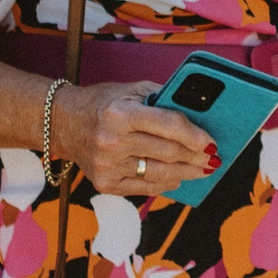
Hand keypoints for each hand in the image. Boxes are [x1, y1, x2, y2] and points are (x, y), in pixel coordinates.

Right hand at [63, 82, 215, 196]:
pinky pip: (144, 187)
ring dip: (187, 173)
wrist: (64, 123)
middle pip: (168, 153)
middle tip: (213, 158)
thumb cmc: (105, 103)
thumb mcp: (134, 90)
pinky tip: (178, 177)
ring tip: (202, 170)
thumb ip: (165, 99)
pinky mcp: (104, 183)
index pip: (168, 125)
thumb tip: (202, 113)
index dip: (195, 135)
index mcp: (121, 113)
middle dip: (196, 157)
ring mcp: (107, 165)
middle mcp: (112, 141)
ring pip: (160, 174)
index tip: (212, 142)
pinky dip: (165, 183)